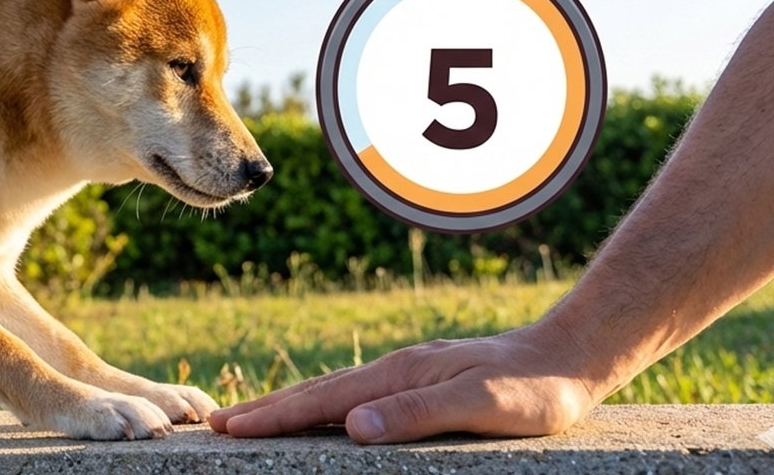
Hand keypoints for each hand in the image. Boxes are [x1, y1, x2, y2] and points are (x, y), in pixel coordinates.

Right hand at [209, 321, 599, 442]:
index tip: (229, 427)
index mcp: (398, 376)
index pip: (322, 402)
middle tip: (216, 423)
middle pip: (315, 392)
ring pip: (332, 391)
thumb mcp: (483, 405)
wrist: (570, 356)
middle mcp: (393, 370)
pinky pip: (355, 394)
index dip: (274, 416)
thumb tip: (354, 428)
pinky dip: (322, 404)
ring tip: (251, 416)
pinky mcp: (417, 380)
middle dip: (264, 409)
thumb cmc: (533, 390)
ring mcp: (403, 372)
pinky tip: (321, 413)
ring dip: (287, 406)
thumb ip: (418, 414)